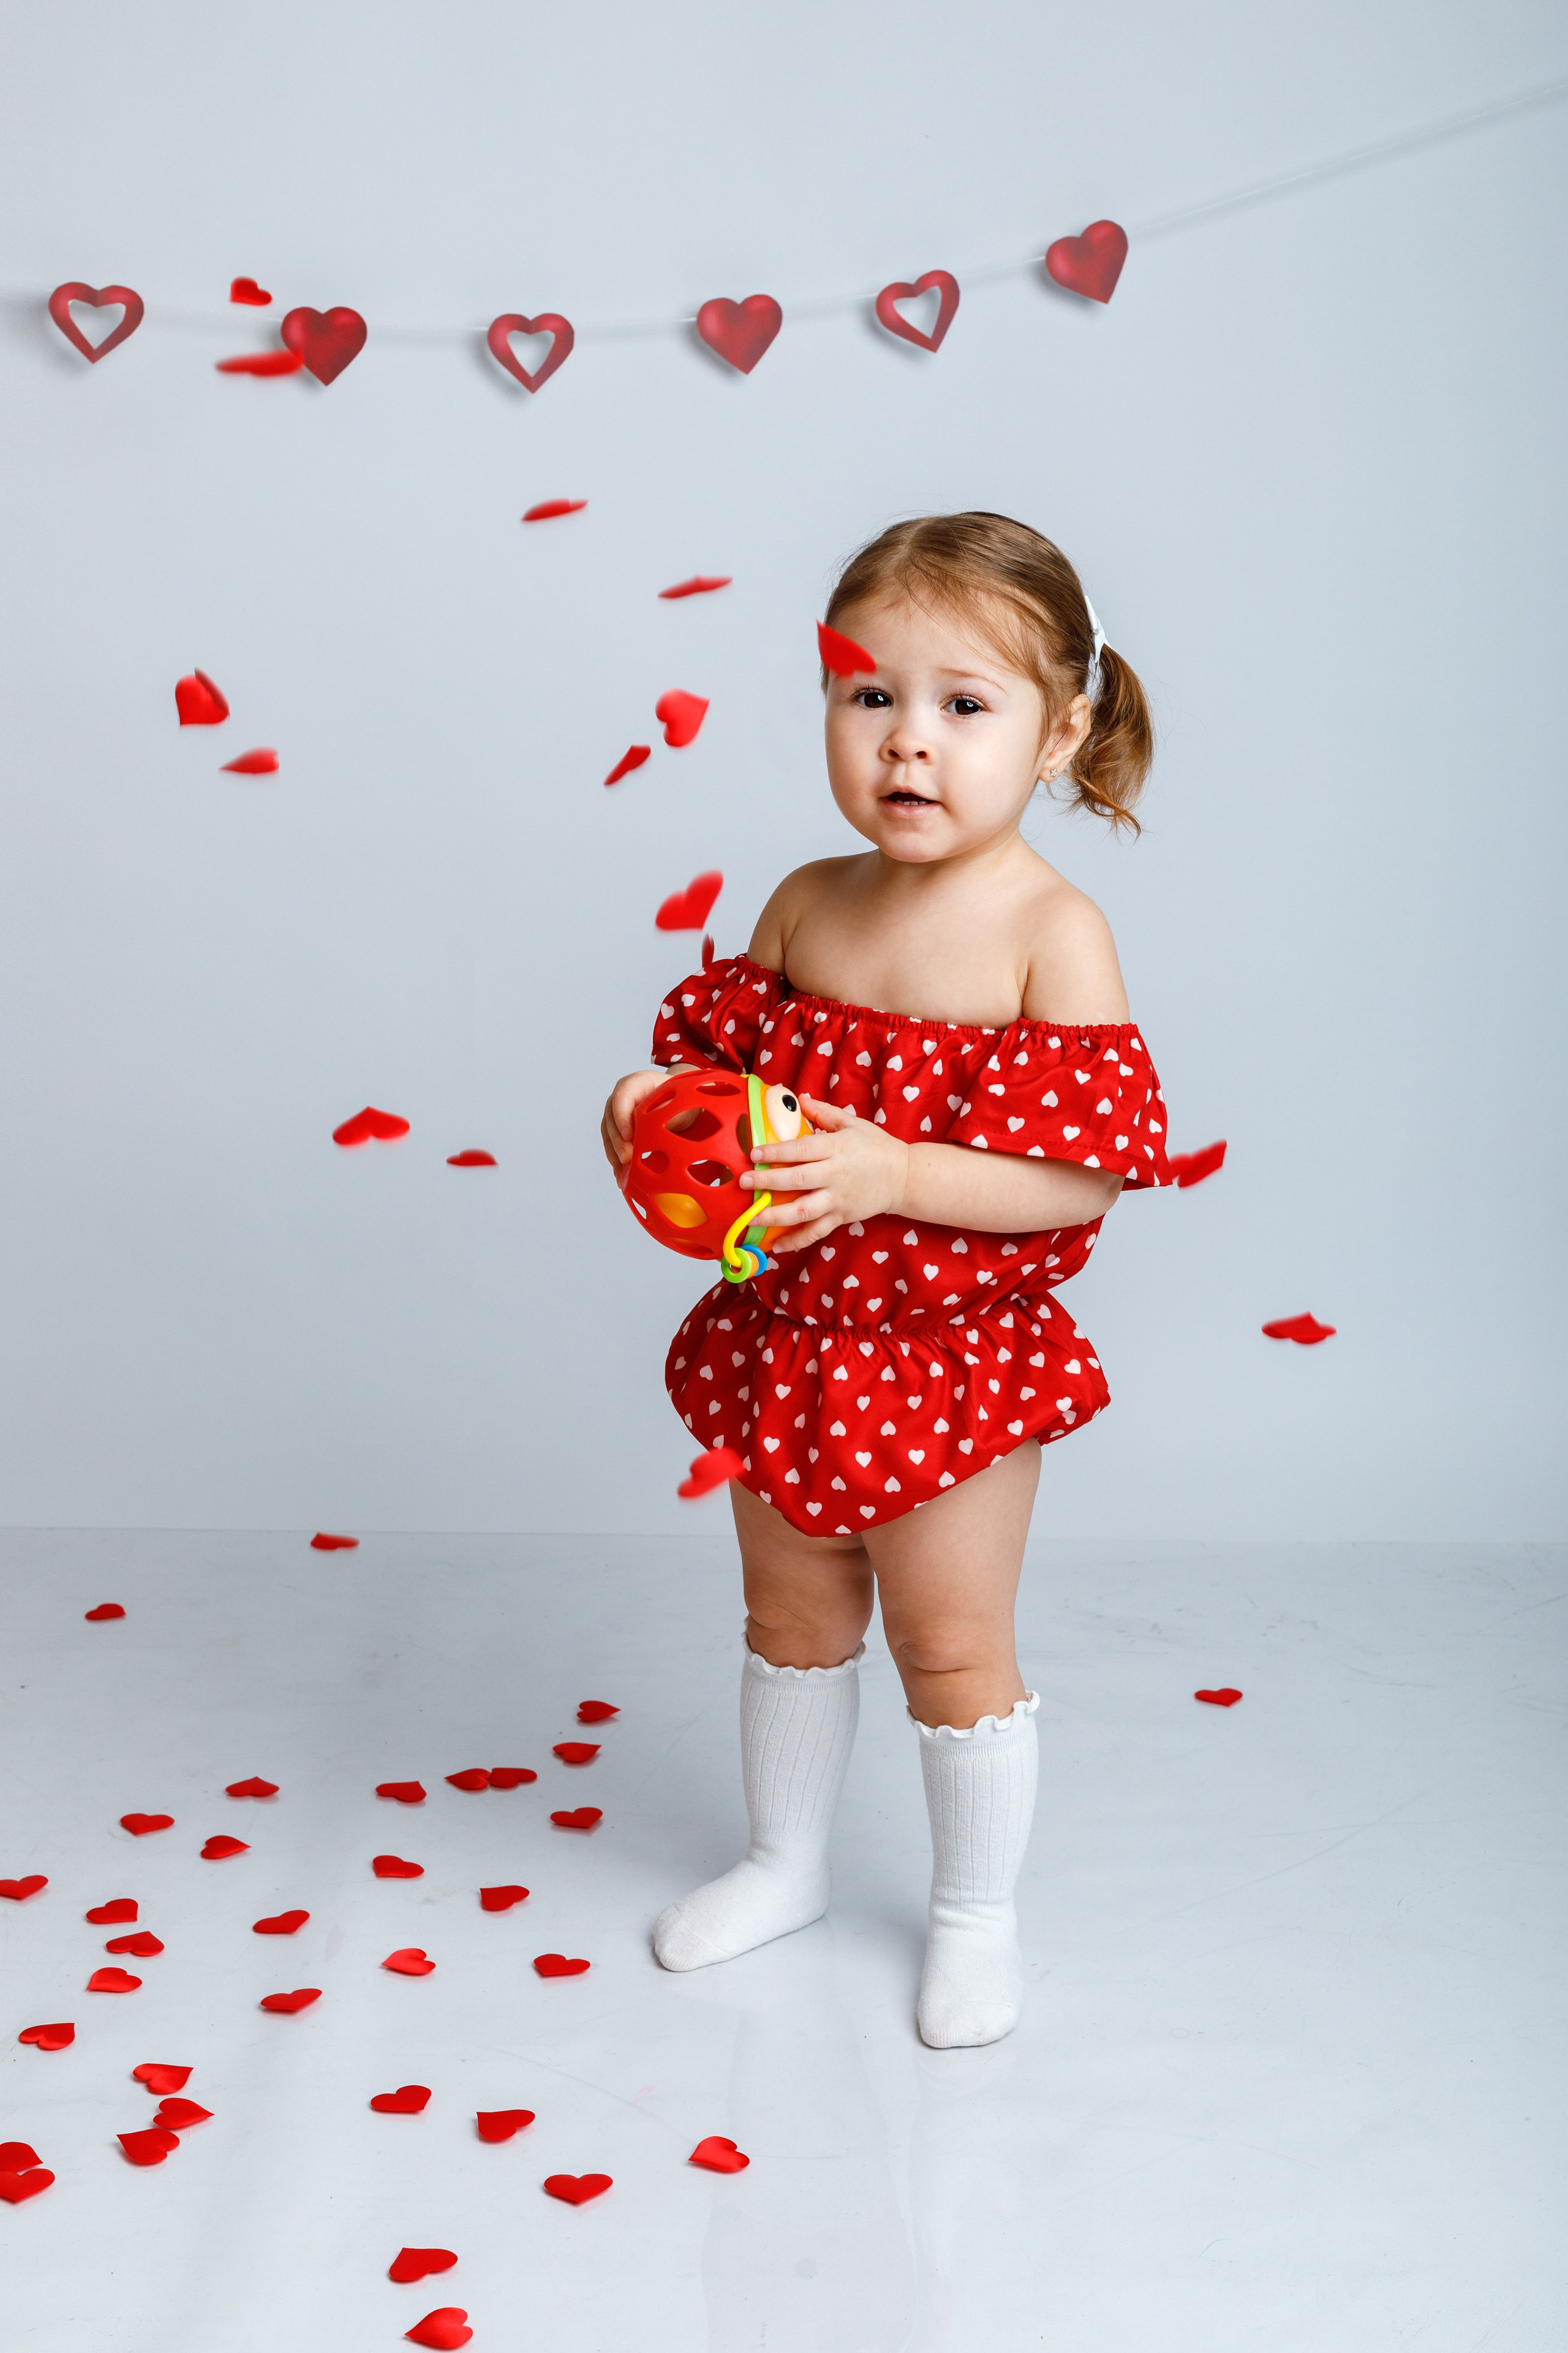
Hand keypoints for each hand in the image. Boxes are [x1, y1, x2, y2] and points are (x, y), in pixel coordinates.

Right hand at [601, 1066, 696, 1185]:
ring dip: (614, 1155)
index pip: (621, 1097)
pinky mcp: (618, 1131)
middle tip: (627, 1158)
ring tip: (622, 1174)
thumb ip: (664, 1113)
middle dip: (617, 1141)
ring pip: (608, 1135)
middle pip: (611, 1118)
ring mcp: (617, 1114)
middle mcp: (621, 1097)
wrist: (681, 1104)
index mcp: (635, 1083)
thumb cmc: (680, 1099)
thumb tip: (652, 1132)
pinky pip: (613, 1146)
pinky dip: (617, 1161)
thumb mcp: (679, 1103)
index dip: (622, 1117)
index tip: (629, 1136)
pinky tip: (623, 1177)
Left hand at [742, 1094, 908, 1249]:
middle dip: (767, 1181)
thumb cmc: (877, 1147)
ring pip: (803, 1211)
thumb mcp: (852, 1123)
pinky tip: (777, 1246)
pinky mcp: (841, 1217)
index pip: (800, 1150)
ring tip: (753, 1217)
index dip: (775, 1152)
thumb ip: (823, 1113)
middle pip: (796, 1180)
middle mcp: (834, 1175)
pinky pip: (816, 1232)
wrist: (904, 1177)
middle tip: (743, 1181)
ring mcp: (837, 1199)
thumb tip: (798, 1098)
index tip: (754, 1153)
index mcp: (835, 1149)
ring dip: (776, 1215)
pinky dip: (797, 1241)